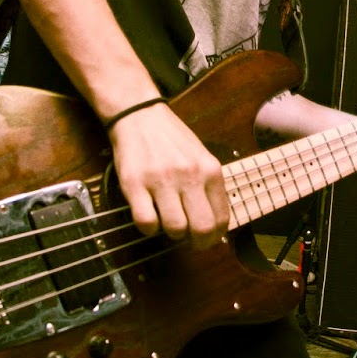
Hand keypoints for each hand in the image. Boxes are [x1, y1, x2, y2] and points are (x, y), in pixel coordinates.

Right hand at [109, 102, 228, 248]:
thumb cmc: (172, 139)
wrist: (140, 115)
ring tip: (167, 221)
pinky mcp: (135, 183)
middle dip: (197, 242)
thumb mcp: (201, 156)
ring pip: (175, 228)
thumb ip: (209, 186)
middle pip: (202, 228)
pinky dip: (148, 228)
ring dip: (171, 233)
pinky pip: (146, 222)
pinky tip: (149, 217)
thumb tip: (215, 225)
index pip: (221, 218)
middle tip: (188, 240)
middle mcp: (189, 174)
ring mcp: (161, 179)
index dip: (214, 237)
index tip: (206, 239)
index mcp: (209, 169)